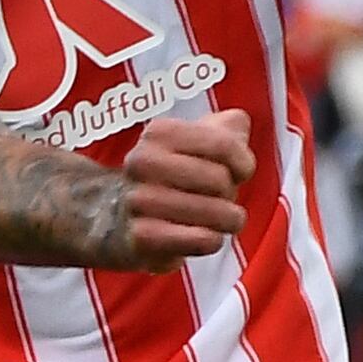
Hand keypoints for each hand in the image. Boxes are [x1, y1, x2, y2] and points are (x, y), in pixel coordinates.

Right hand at [103, 104, 257, 265]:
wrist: (119, 217)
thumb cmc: (172, 178)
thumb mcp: (196, 144)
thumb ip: (225, 128)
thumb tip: (237, 122)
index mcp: (159, 133)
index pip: (224, 144)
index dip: (243, 162)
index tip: (240, 172)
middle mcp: (143, 162)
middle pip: (220, 180)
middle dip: (230, 193)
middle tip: (219, 198)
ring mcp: (139, 200)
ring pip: (214, 212)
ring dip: (227, 220)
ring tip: (218, 220)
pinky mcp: (143, 237)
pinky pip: (200, 239)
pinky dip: (212, 240)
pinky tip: (206, 236)